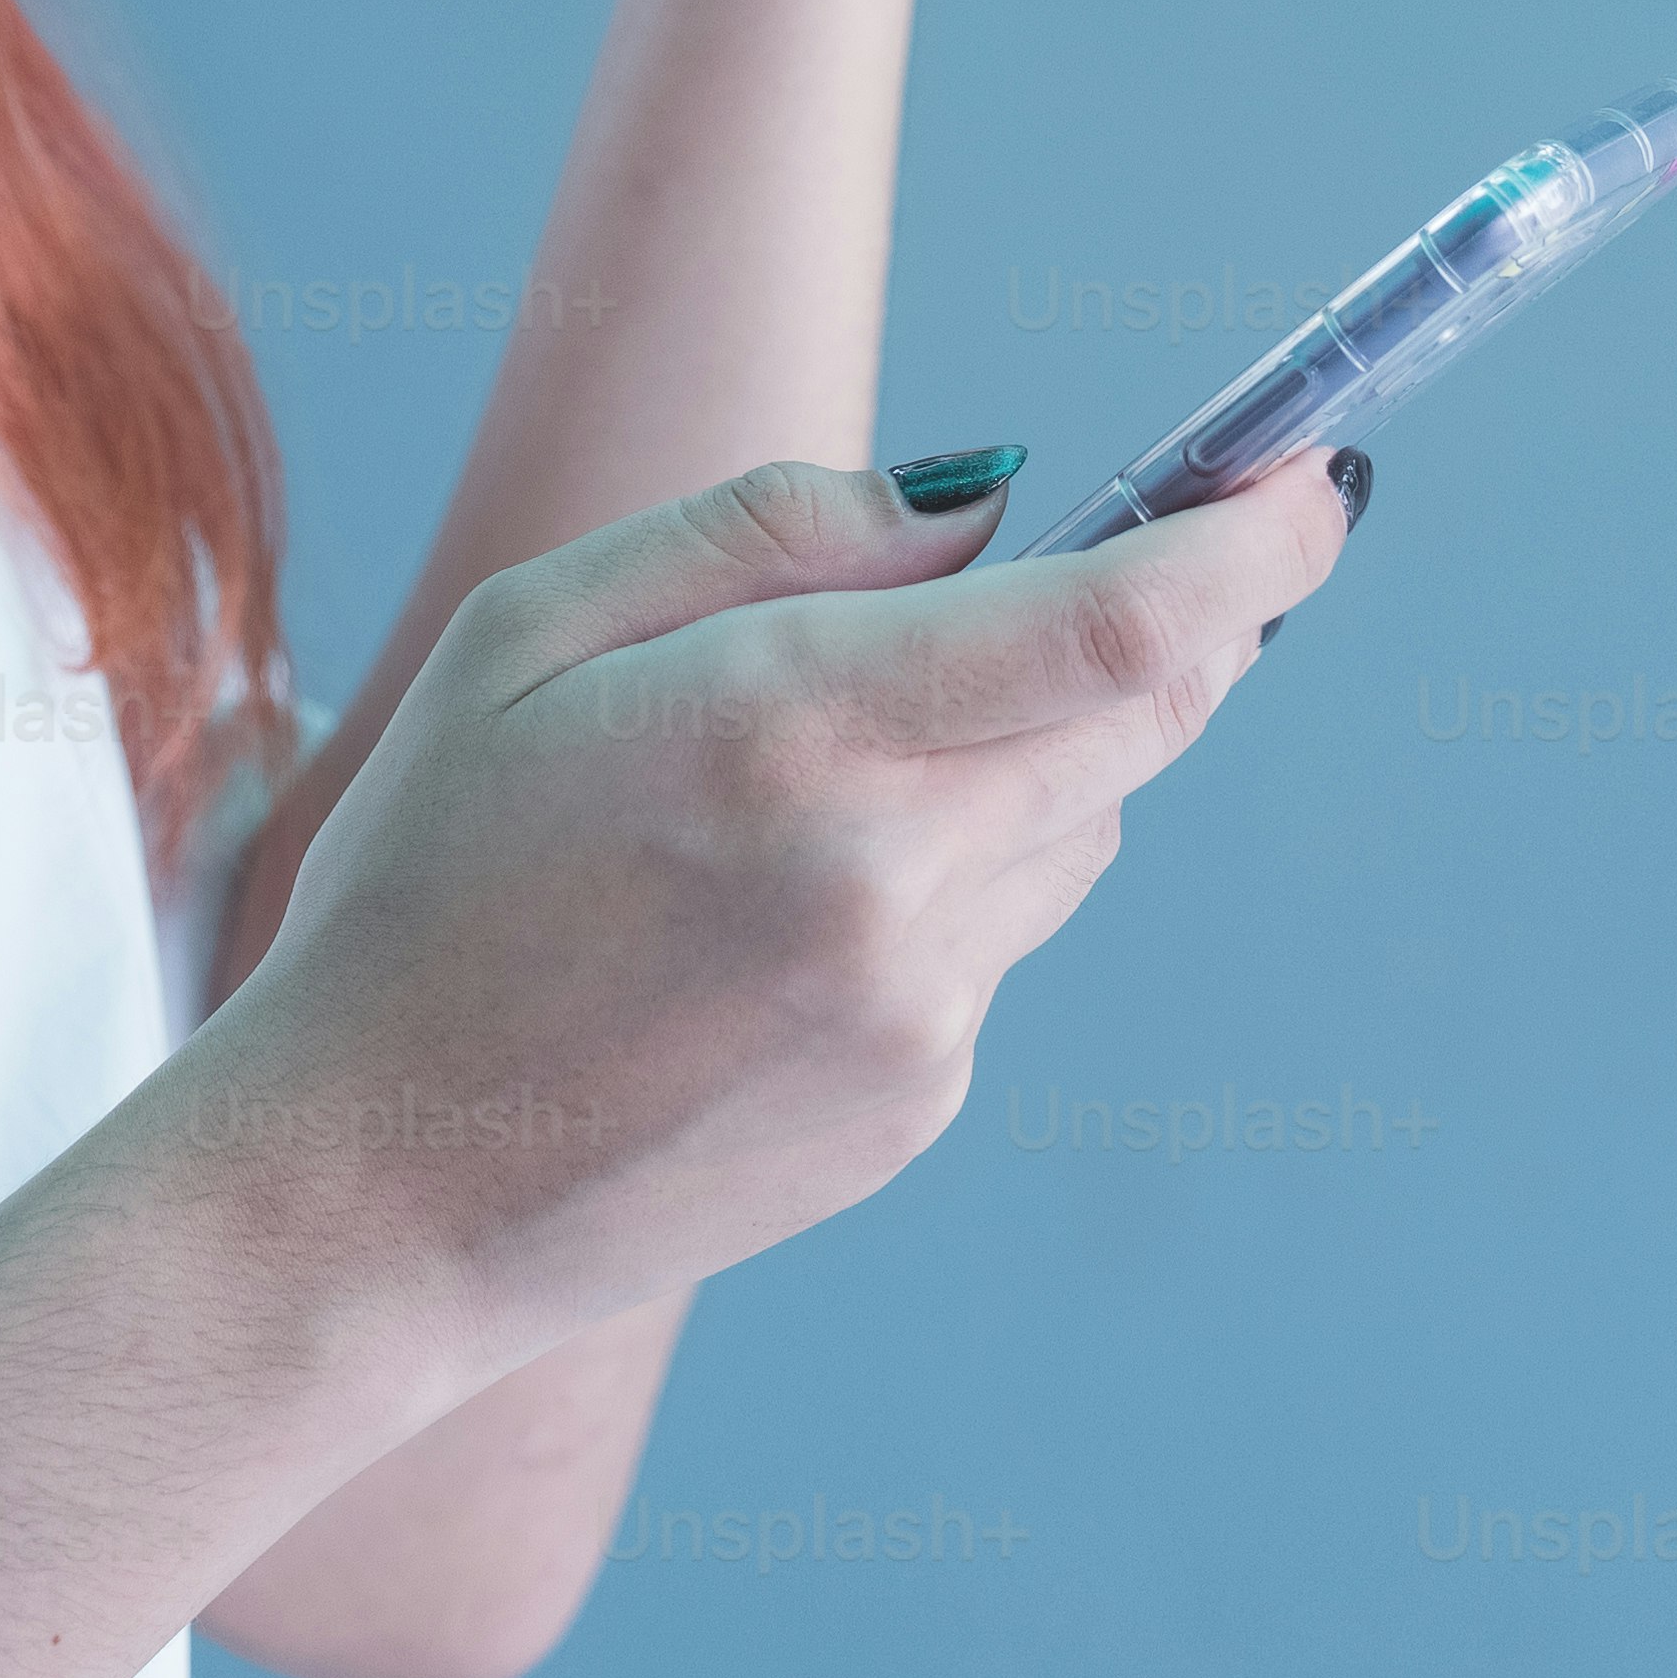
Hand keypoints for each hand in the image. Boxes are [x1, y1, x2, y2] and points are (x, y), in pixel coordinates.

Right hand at [161, 449, 1354, 1381]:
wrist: (368, 1195)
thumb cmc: (423, 885)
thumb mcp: (532, 634)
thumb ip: (776, 534)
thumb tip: (990, 506)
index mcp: (797, 738)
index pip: (1126, 625)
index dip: (1254, 544)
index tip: (1308, 482)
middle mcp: (895, 883)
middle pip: (1150, 717)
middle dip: (1173, 622)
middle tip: (1130, 557)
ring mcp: (926, 1014)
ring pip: (1085, 826)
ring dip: (1033, 756)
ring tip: (816, 780)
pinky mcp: (924, 1105)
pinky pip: (1002, 936)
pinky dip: (949, 879)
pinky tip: (775, 918)